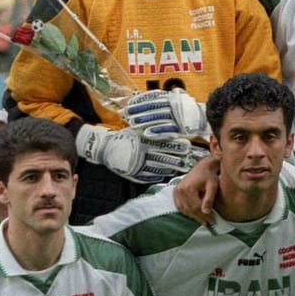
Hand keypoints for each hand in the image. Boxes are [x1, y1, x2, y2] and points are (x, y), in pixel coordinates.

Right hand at [75, 124, 193, 183]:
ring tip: (183, 166)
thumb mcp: (136, 129)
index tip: (187, 144)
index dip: (175, 143)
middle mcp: (141, 151)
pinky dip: (160, 174)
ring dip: (172, 167)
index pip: (162, 141)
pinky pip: (150, 175)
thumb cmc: (124, 137)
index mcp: (142, 139)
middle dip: (177, 156)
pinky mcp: (135, 173)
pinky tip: (169, 174)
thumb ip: (150, 126)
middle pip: (163, 154)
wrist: (104, 149)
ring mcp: (138, 163)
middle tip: (189, 157)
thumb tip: (168, 121)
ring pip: (159, 166)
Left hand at [123, 89, 207, 140]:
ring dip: (145, 122)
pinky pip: (168, 130)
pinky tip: (147, 134)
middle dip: (139, 111)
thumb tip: (149, 94)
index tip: (130, 104)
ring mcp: (179, 118)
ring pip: (159, 119)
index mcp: (173, 97)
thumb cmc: (187, 109)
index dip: (141, 100)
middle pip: (154, 108)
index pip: (154, 97)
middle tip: (127, 115)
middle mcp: (175, 106)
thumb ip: (166, 96)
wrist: (204, 119)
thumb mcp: (179, 98)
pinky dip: (157, 132)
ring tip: (133, 124)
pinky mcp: (182, 129)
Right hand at [171, 154, 219, 225]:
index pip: (196, 207)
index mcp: (189, 188)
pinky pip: (180, 206)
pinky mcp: (176, 193)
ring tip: (204, 221)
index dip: (205, 215)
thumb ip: (209, 199)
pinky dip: (187, 212)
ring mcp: (176, 191)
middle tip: (209, 222)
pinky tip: (195, 215)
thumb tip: (206, 212)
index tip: (213, 220)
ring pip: (184, 209)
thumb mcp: (212, 186)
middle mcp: (180, 190)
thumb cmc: (209, 176)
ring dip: (194, 216)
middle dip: (200, 217)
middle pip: (190, 209)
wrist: (202, 168)